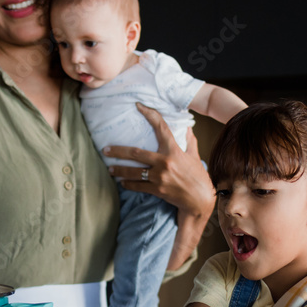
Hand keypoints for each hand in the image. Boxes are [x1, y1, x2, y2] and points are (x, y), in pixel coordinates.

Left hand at [105, 103, 214, 217]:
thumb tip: (187, 127)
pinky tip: (122, 182)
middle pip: (135, 153)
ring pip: (133, 171)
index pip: (161, 127)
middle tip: (106, 149)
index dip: (149, 114)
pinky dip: (128, 184)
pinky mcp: (157, 189)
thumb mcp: (195, 156)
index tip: (138, 106)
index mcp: (174, 150)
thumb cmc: (198, 177)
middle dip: (118, 151)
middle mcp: (164, 162)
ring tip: (110, 168)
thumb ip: (189, 141)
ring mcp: (159, 176)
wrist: (200, 200)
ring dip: (119, 169)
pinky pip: (137, 186)